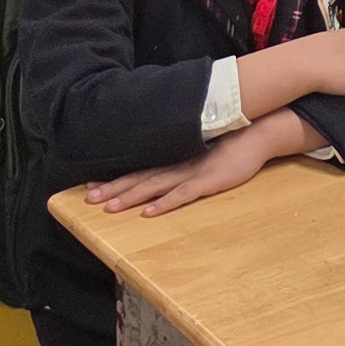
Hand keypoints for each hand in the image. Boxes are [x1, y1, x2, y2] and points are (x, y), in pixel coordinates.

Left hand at [91, 112, 314, 215]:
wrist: (256, 132)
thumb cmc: (230, 144)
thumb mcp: (201, 152)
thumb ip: (182, 158)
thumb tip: (164, 168)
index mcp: (173, 159)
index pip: (138, 170)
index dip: (114, 178)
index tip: (90, 185)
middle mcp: (176, 165)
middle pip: (138, 178)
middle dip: (112, 189)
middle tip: (88, 198)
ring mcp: (191, 173)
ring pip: (154, 187)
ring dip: (130, 197)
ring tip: (108, 208)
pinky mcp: (207, 181)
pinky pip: (182, 195)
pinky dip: (164, 204)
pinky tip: (148, 212)